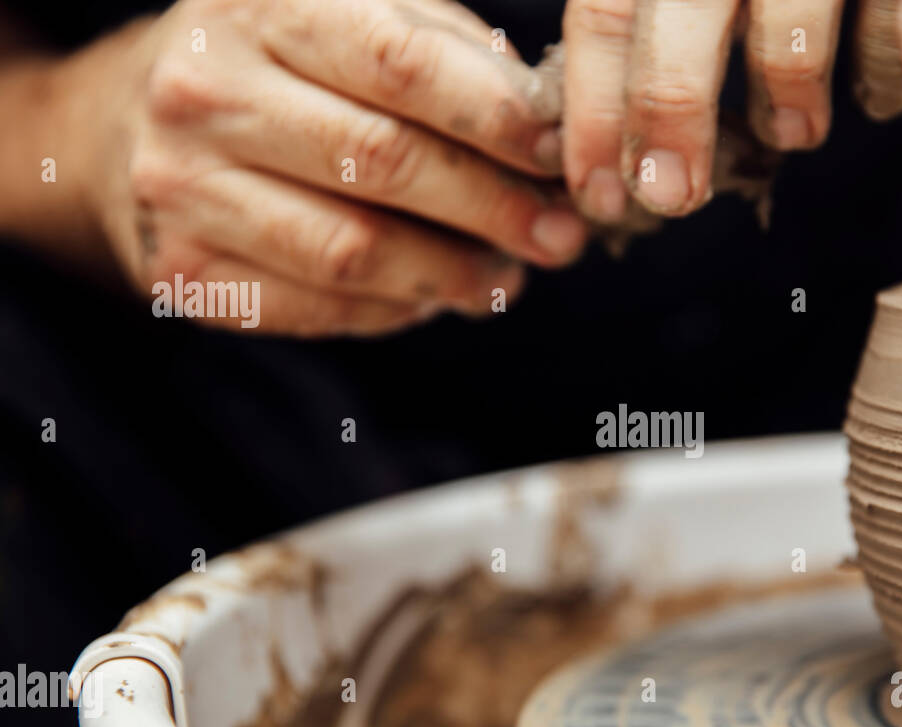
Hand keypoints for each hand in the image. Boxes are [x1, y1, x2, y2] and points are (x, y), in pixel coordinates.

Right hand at [71, 0, 588, 334]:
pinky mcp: (186, 270)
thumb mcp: (354, 22)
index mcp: (261, 5)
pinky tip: (432, 295)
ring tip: (507, 279)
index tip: (560, 157)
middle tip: (561, 239)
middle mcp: (207, 89)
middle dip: (494, 208)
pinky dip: (396, 309)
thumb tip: (556, 133)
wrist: (129, 126)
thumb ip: (450, 60)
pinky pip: (320, 306)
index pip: (401, 64)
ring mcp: (183, 184)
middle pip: (385, 161)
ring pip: (355, 250)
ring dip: (453, 275)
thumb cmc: (282, 71)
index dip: (496, 119)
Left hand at [560, 0, 901, 219]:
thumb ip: (637, 8)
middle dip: (670, 123)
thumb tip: (604, 128)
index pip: (604, 16)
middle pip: (681, 26)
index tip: (599, 193)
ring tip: (793, 134)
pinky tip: (880, 98)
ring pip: (790, 33)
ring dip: (789, 103)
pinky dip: (890, 70)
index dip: (595, 114)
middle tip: (672, 197)